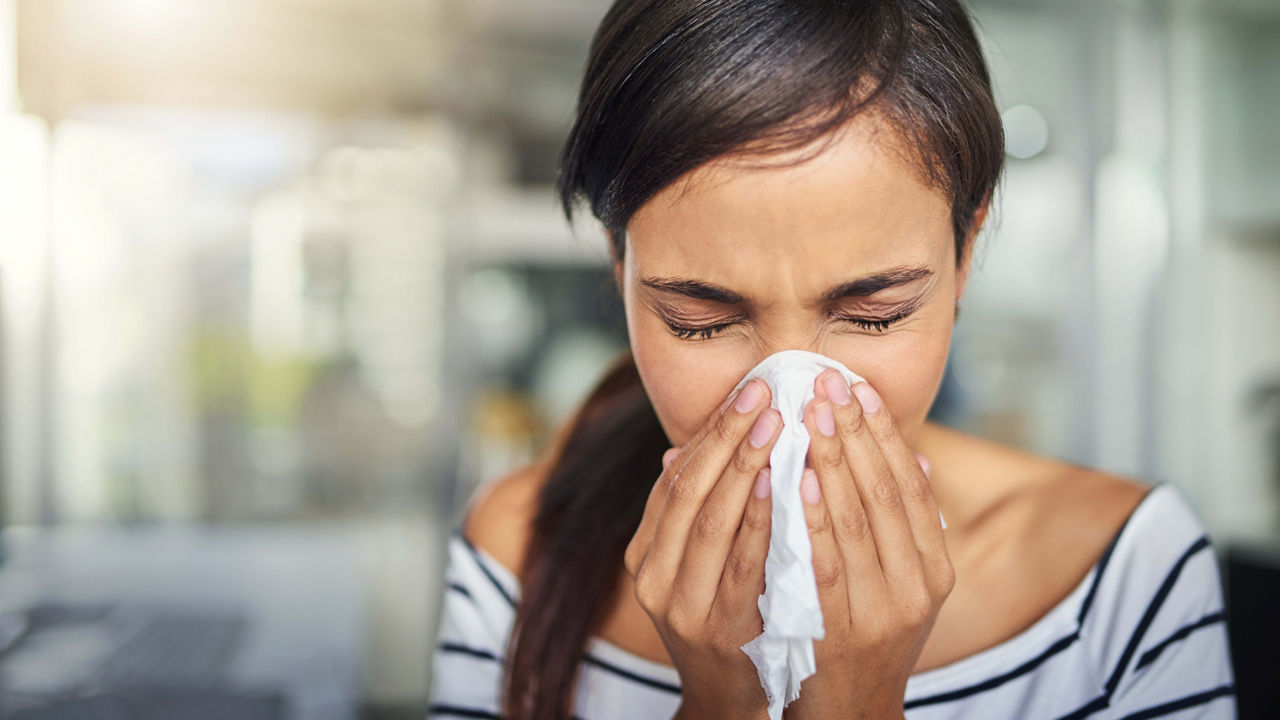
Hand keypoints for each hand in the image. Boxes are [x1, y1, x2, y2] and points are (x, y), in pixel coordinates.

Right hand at [624, 379, 783, 719]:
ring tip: (774, 424)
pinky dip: (760, 520)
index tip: (747, 391)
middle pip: (688, 491)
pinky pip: (741, 565)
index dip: (710, 431)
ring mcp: (680, 605)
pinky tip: (782, 484)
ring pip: (709, 522)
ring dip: (743, 467)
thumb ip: (691, 514)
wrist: (729, 701)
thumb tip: (679, 449)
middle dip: (726, 437)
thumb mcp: (695, 567)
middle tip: (763, 393)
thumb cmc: (722, 622)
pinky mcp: (716, 629)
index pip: (675, 478)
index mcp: (645, 554)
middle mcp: (653, 576)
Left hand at [782, 370, 953, 719]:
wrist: (849, 712)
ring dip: (834, 461)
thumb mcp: (899, 582)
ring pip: (859, 520)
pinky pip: (828, 562)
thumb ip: (904, 523)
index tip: (857, 387)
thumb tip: (916, 454)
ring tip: (811, 412)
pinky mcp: (844, 630)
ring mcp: (883, 610)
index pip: (910, 484)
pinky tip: (799, 478)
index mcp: (933, 568)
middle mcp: (918, 586)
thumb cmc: (867, 635)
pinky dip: (815, 518)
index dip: (885, 433)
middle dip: (855, 431)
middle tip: (825, 381)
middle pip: (886, 492)